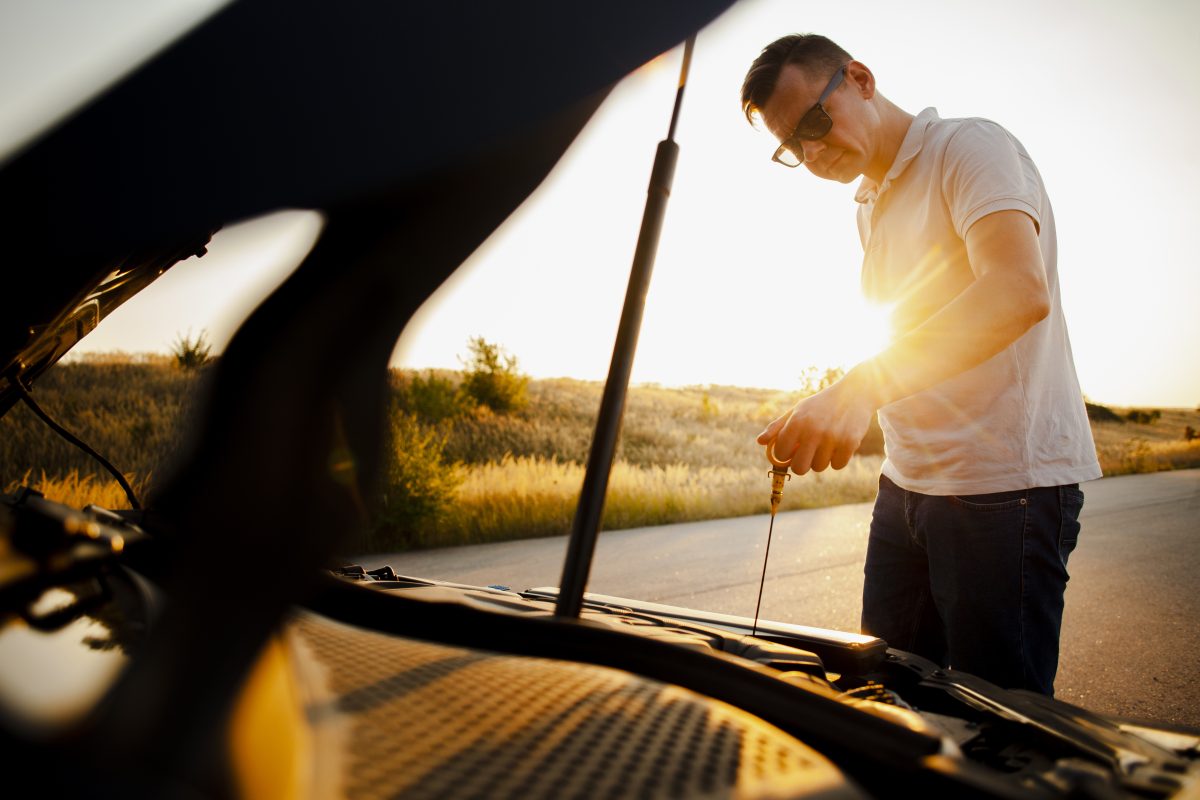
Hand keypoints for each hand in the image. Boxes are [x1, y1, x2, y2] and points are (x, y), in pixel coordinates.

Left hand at [756, 377, 875, 473]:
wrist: (855, 392)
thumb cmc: (821, 404)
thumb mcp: (798, 409)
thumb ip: (777, 426)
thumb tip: (760, 442)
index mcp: (797, 421)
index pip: (781, 453)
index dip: (785, 455)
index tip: (791, 450)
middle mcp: (813, 430)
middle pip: (799, 468)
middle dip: (801, 464)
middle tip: (807, 455)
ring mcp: (832, 438)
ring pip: (819, 467)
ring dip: (821, 460)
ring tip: (825, 445)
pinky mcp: (850, 443)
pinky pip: (838, 465)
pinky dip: (837, 459)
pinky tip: (838, 446)